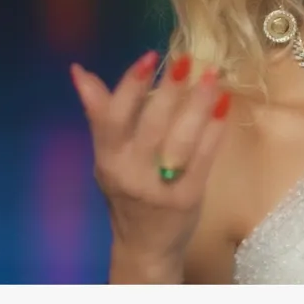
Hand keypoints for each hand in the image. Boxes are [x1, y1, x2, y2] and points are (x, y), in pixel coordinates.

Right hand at [70, 51, 231, 281]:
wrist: (144, 247)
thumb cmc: (126, 193)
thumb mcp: (107, 156)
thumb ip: (100, 115)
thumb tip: (79, 71)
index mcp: (107, 160)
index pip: (113, 117)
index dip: (129, 85)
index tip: (150, 55)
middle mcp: (130, 174)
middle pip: (150, 125)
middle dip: (168, 89)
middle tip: (186, 59)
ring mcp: (160, 188)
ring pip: (180, 139)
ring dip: (198, 104)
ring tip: (211, 76)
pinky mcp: (188, 198)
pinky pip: (203, 158)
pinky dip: (215, 129)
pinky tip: (224, 105)